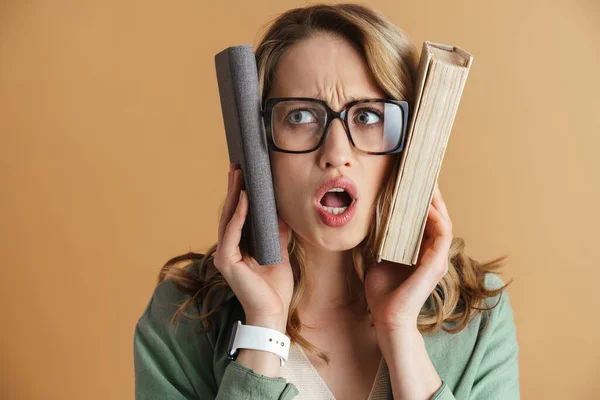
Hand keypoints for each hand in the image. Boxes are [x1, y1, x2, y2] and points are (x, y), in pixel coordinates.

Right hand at [213, 163, 293, 328]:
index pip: (237, 215)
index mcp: (238, 247)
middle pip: (230, 213)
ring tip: (239, 175)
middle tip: (237, 166)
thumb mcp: (279, 251)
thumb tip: (280, 211)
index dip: (239, 194)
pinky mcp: (226, 262)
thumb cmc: (275, 287)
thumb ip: (276, 232)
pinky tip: (245, 199)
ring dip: (234, 195)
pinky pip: (232, 233)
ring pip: (228, 219)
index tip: (243, 174)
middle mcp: (227, 249)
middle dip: (234, 188)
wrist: (273, 312)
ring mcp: (224, 255)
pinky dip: (239, 215)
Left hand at [364, 181, 452, 332]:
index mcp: (421, 250)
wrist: (386, 317)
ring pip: (443, 221)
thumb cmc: (382, 290)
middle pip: (437, 216)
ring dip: (436, 201)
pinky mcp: (436, 264)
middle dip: (431, 194)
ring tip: (427, 183)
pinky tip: (426, 206)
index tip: (413, 180)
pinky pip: (442, 235)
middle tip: (423, 173)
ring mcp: (437, 258)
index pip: (426, 219)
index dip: (422, 199)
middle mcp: (433, 253)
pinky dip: (436, 218)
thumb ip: (379, 239)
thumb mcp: (378, 256)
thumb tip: (368, 217)